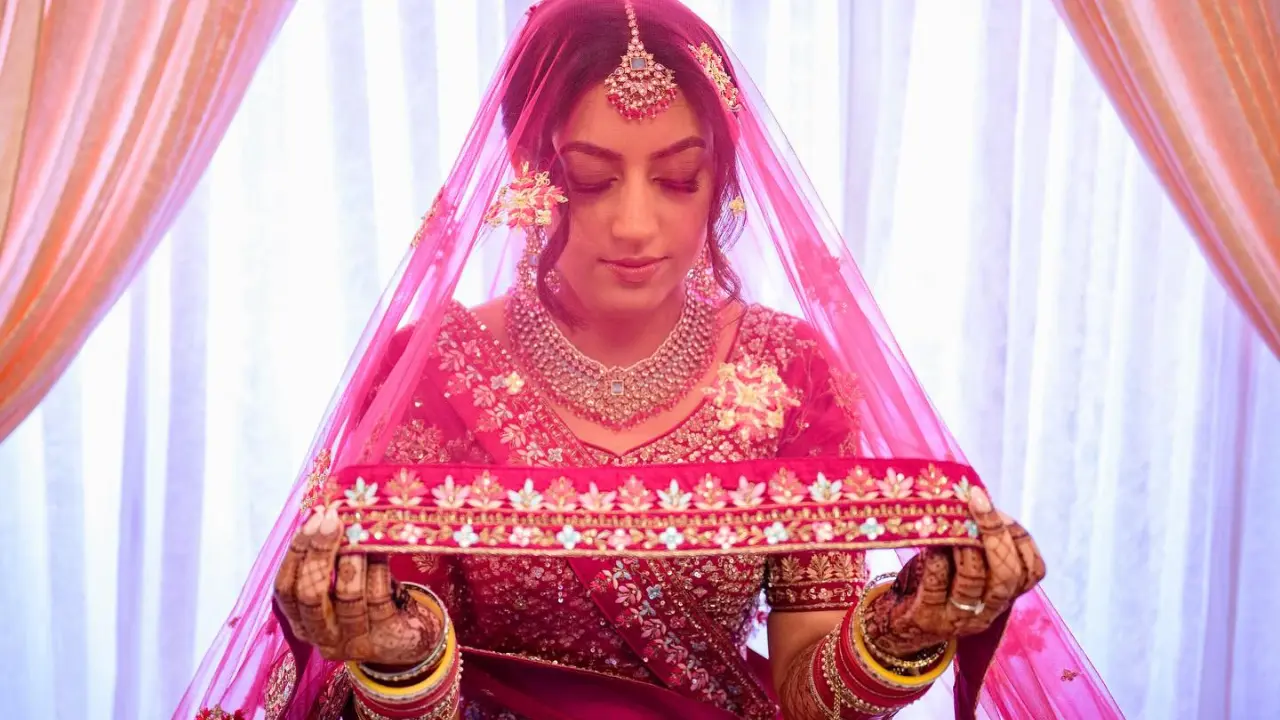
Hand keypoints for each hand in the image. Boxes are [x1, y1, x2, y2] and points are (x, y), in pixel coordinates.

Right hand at [274, 508, 443, 664]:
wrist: (408, 639)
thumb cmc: (367, 603)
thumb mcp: (340, 586)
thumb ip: (327, 562)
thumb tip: (322, 514)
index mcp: (303, 623)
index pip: (286, 590)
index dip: (296, 553)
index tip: (312, 520)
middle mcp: (324, 637)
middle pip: (311, 594)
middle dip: (320, 552)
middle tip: (333, 520)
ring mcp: (355, 641)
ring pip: (347, 595)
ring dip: (352, 557)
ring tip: (360, 530)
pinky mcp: (386, 636)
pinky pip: (379, 595)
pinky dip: (378, 566)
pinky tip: (382, 546)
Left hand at [864, 487, 1045, 657]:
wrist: (902, 628)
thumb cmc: (937, 585)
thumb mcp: (964, 570)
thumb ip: (976, 544)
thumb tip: (976, 497)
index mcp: (1003, 596)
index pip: (1032, 572)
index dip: (1021, 539)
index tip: (1000, 512)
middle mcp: (987, 610)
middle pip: (1007, 575)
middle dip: (995, 534)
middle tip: (978, 500)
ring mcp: (958, 617)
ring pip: (973, 579)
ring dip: (964, 543)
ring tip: (953, 517)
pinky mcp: (927, 616)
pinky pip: (936, 581)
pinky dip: (936, 556)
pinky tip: (929, 539)